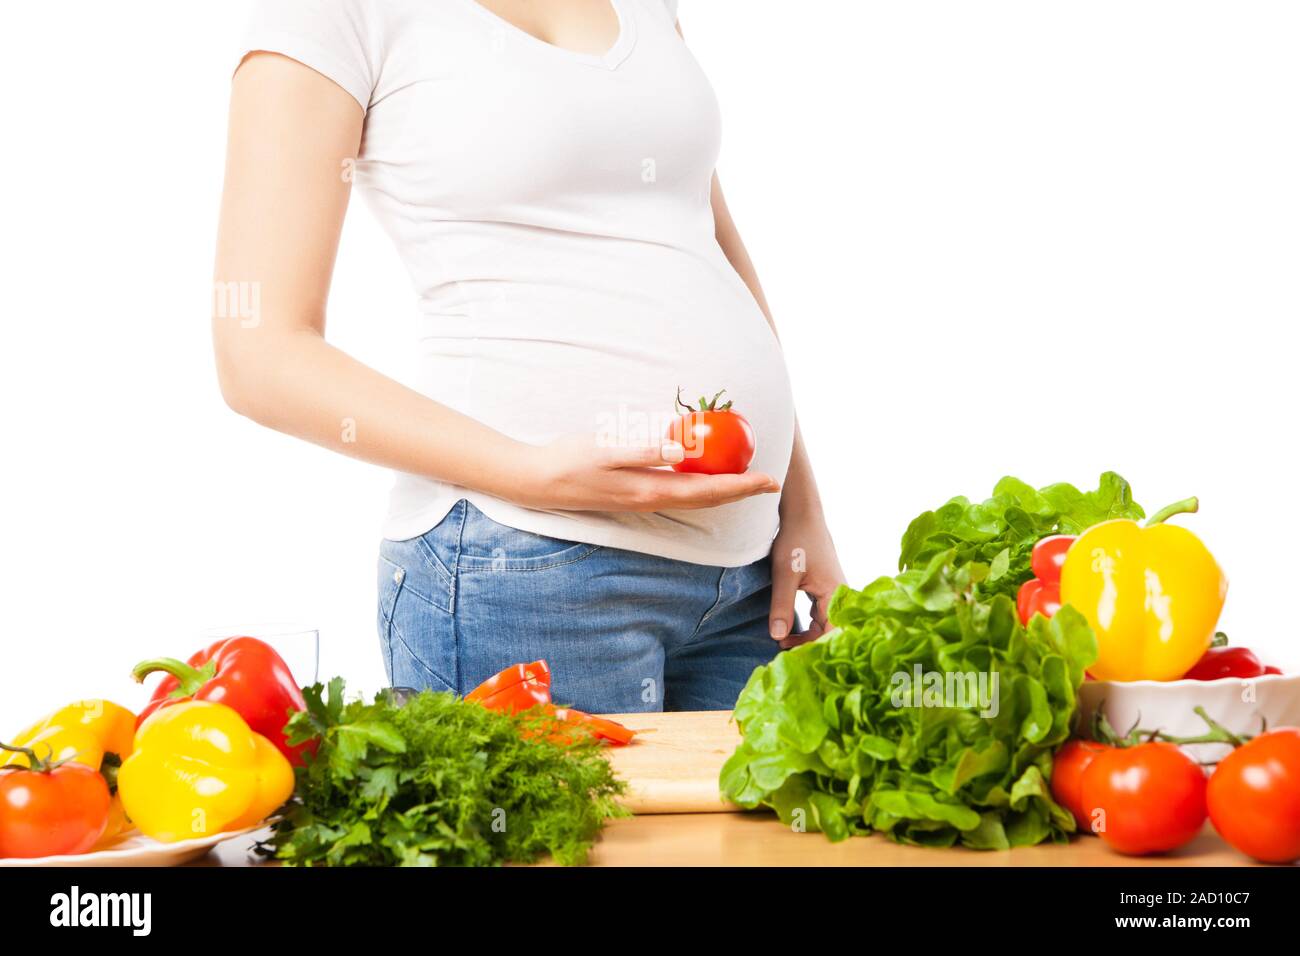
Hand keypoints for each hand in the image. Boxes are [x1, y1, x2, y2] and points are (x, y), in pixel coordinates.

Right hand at [513, 434, 780, 511]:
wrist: (539, 480)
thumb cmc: (571, 460)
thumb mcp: (607, 450)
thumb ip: (644, 451)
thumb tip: (680, 450)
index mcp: (650, 490)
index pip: (707, 490)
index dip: (740, 486)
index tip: (768, 481)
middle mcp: (651, 500)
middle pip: (707, 499)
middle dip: (740, 491)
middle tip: (769, 482)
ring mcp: (643, 501)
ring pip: (694, 499)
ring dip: (723, 491)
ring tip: (745, 480)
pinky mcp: (635, 496)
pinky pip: (678, 494)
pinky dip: (699, 487)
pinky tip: (703, 476)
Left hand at [768, 505, 845, 648]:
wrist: (801, 515)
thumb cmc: (795, 541)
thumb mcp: (784, 575)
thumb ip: (781, 606)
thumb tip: (777, 637)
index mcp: (835, 594)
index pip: (832, 634)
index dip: (814, 649)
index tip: (792, 657)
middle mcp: (840, 596)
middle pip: (830, 632)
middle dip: (808, 646)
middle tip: (782, 651)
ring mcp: (834, 592)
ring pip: (824, 624)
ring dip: (806, 636)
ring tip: (782, 642)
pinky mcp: (825, 589)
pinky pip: (820, 615)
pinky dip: (806, 626)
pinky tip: (789, 629)